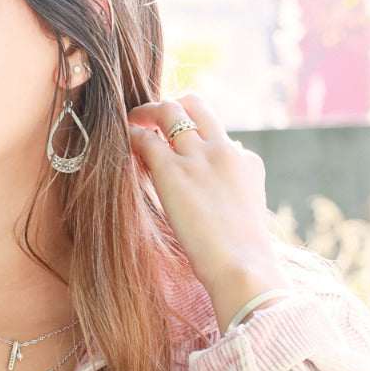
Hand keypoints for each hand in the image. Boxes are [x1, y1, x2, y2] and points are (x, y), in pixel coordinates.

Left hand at [127, 92, 289, 332]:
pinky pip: (146, 138)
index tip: (179, 146)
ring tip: (132, 121)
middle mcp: (223, 150)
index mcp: (246, 163)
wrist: (242, 265)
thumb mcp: (247, 218)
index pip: (220, 135)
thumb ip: (233, 196)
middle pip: (196, 105)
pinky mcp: (173, 171)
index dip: (196, 137)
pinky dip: (132, 134)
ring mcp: (198, 157)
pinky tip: (122, 140)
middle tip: (152, 118)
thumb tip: (218, 196)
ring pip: (169, 111)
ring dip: (147, 112)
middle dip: (171, 106)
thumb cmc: (243, 256)